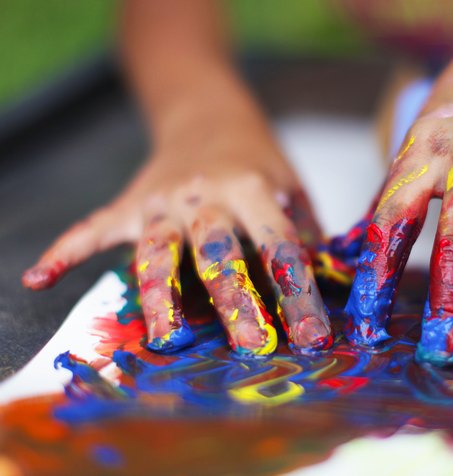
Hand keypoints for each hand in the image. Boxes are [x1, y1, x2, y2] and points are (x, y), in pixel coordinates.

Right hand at [23, 109, 332, 356]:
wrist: (207, 113)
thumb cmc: (258, 161)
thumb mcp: (291, 187)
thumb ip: (306, 234)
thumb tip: (331, 289)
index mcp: (253, 188)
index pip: (280, 245)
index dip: (298, 292)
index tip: (312, 336)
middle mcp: (204, 195)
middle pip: (216, 251)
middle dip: (234, 299)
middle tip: (250, 345)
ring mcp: (160, 200)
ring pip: (155, 250)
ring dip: (160, 295)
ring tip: (167, 337)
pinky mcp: (128, 205)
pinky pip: (91, 228)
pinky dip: (64, 251)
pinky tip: (38, 278)